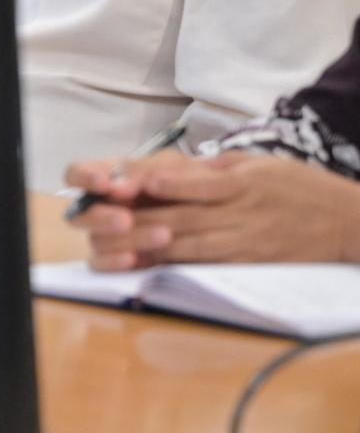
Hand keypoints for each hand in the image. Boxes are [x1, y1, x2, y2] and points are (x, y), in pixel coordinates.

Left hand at [67, 149, 359, 267]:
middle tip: (98, 220)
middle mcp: (240, 214)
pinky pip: (207, 266)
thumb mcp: (260, 165)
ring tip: (111, 247)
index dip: (161, 183)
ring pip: (189, 246)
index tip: (129, 182)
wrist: (349, 224)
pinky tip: (150, 265)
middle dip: (137, 219)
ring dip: (148, 247)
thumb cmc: (301, 188)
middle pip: (182, 217)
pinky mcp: (249, 264)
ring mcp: (245, 242)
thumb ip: (216, 168)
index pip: (195, 182)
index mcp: (241, 183)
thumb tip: (170, 170)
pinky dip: (176, 267)